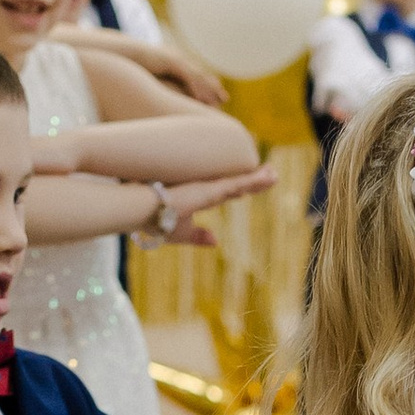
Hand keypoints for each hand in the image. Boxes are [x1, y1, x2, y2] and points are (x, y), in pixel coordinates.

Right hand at [124, 35, 227, 106]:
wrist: (123, 53)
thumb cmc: (132, 66)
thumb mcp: (148, 77)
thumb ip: (158, 83)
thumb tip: (157, 97)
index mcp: (174, 63)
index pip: (195, 76)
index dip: (206, 86)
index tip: (216, 97)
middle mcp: (178, 60)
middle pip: (201, 75)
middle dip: (213, 87)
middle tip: (225, 99)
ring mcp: (177, 60)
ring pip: (198, 76)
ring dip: (208, 89)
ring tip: (218, 101)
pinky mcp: (173, 62)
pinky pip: (188, 76)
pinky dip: (196, 87)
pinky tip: (201, 98)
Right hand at [143, 160, 276, 243]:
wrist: (140, 210)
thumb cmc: (154, 221)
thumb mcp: (181, 233)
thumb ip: (199, 237)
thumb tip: (216, 241)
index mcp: (198, 198)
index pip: (223, 193)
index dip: (238, 189)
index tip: (251, 187)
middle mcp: (205, 190)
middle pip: (236, 185)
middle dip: (253, 180)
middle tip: (271, 173)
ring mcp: (209, 188)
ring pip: (241, 182)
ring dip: (259, 179)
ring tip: (275, 174)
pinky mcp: (211, 190)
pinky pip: (239, 184)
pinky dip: (255, 180)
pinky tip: (269, 176)